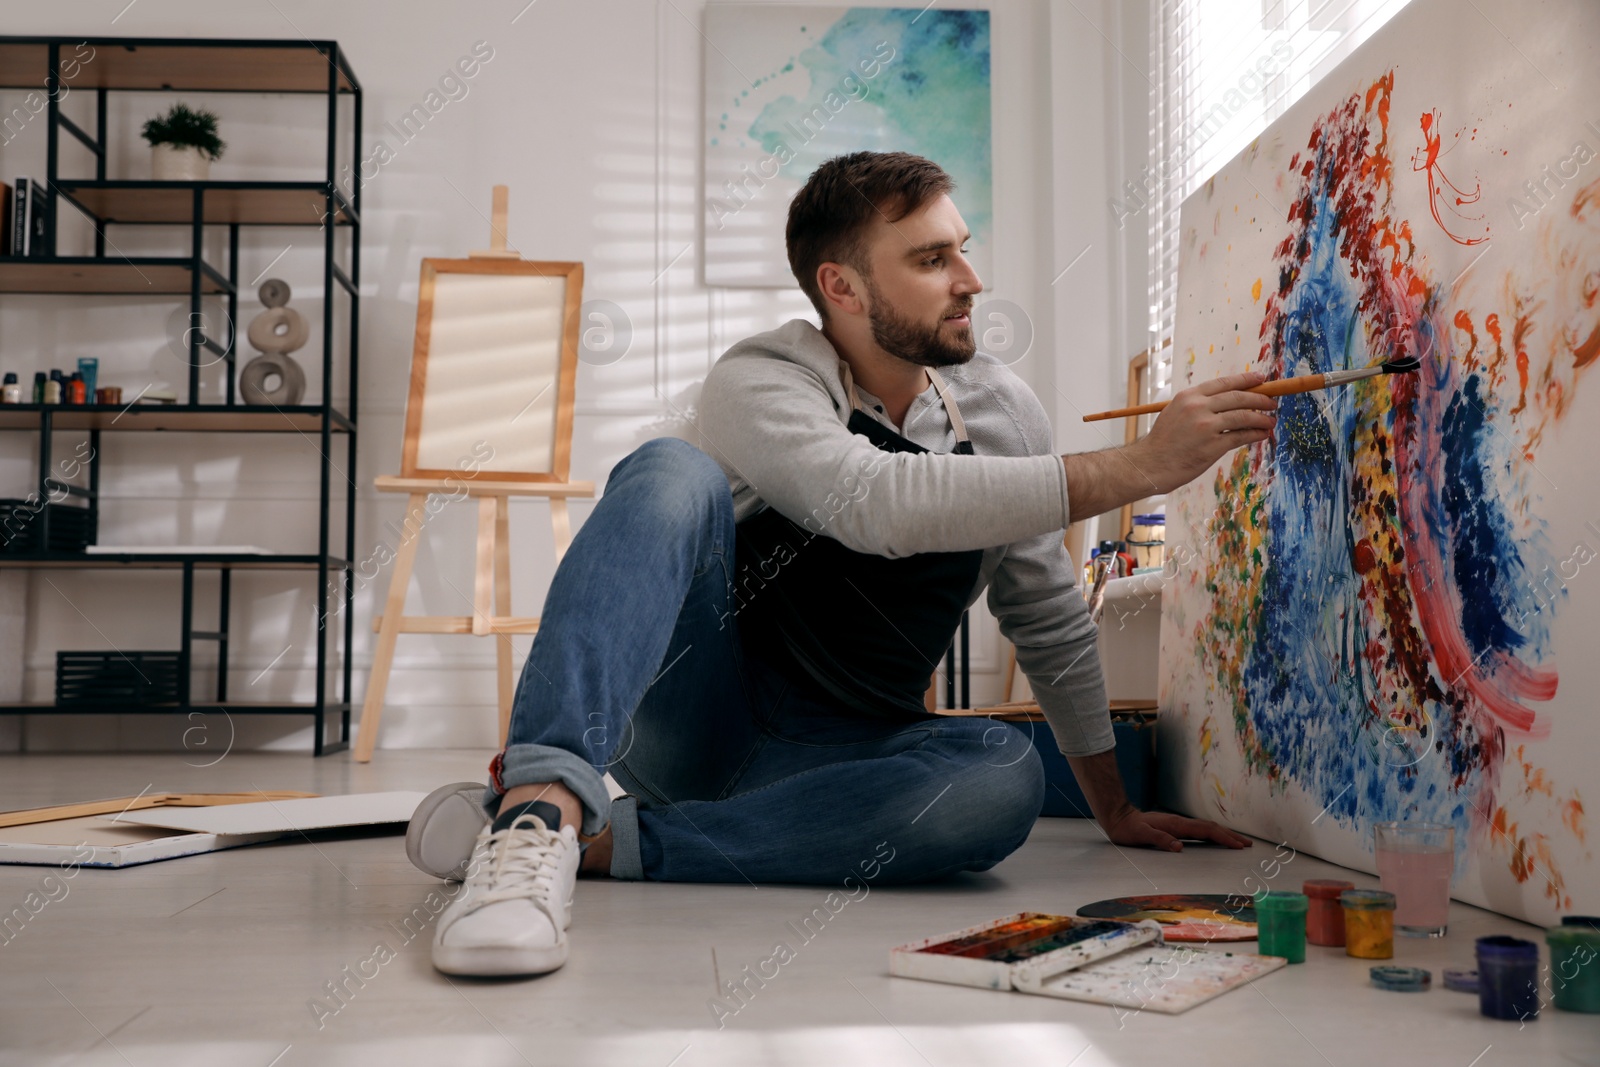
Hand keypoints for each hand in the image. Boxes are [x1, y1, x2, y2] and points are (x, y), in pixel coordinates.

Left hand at [1100, 804, 1253, 852]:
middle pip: (1211, 828)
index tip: (1239, 845)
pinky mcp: (1174, 826)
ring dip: (1223, 834)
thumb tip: (1179, 847)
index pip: (1206, 831)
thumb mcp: (1141, 836)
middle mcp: (1180, 822)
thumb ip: (1159, 840)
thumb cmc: (1129, 829)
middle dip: (1230, 836)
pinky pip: (1198, 830)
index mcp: (1176, 825)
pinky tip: (1215, 839)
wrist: (1119, 817)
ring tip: (1237, 842)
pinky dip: (1211, 834)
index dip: (1224, 838)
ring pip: (1206, 828)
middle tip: (1247, 845)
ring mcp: (1178, 823)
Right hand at [1129, 372, 1277, 492]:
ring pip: (1243, 416)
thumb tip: (1227, 402)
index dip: (1246, 380)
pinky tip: (1262, 434)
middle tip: (1272, 403)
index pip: (1224, 383)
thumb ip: (1198, 405)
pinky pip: (1240, 436)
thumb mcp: (1175, 413)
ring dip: (1261, 418)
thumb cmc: (1163, 441)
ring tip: (1270, 421)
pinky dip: (1254, 434)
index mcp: (1189, 396)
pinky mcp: (1213, 446)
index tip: (1261, 379)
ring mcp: (1206, 426)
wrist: (1150, 464)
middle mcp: (1198, 407)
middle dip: (1260, 399)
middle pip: (1238, 397)